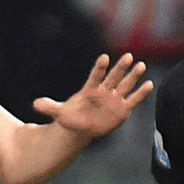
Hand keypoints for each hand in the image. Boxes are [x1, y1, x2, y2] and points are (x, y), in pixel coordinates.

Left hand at [34, 53, 152, 138]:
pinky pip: (133, 100)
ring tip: (141, 65)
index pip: (95, 76)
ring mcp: (114, 100)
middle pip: (113, 77)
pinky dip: (141, 93)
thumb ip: (49, 107)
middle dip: (120, 68)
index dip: (99, 68)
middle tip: (128, 56)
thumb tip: (35, 105)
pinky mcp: (122, 109)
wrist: (82, 127)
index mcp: (90, 90)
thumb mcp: (59, 114)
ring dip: (133, 76)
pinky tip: (149, 84)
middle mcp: (104, 92)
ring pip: (125, 85)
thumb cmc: (71, 117)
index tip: (104, 58)